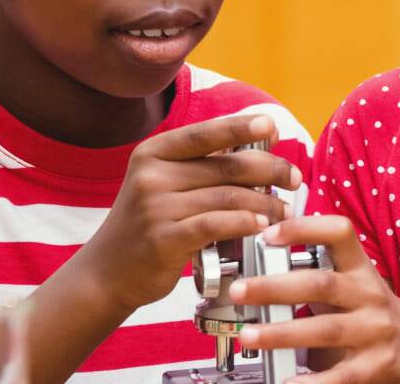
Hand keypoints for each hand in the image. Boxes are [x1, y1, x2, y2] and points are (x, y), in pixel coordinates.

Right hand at [71, 114, 300, 310]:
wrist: (107, 273)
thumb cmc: (149, 225)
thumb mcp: (162, 184)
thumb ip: (200, 166)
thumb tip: (259, 144)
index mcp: (153, 153)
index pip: (205, 133)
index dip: (241, 126)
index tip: (272, 126)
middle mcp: (151, 175)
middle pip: (226, 166)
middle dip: (269, 170)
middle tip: (293, 179)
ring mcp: (155, 207)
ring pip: (228, 197)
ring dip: (265, 203)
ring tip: (283, 211)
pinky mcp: (163, 239)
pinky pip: (216, 225)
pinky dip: (245, 224)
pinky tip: (261, 227)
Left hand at [233, 215, 399, 383]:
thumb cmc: (375, 315)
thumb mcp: (355, 286)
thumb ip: (317, 277)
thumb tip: (258, 270)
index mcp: (361, 270)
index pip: (339, 234)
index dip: (304, 228)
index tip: (268, 232)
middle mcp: (370, 296)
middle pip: (322, 284)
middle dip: (275, 287)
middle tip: (239, 290)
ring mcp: (375, 331)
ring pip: (326, 330)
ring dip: (282, 333)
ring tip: (250, 336)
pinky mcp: (376, 366)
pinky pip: (340, 375)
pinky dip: (311, 381)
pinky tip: (286, 381)